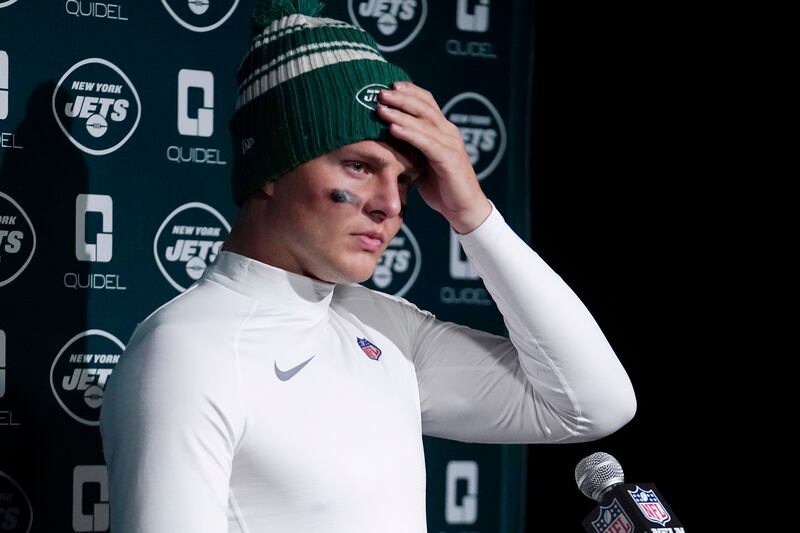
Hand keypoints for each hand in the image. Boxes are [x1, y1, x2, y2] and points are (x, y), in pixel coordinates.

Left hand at [377, 82, 491, 233]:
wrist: (463, 209)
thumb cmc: (441, 187)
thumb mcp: (421, 163)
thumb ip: (409, 149)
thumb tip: (384, 142)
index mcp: (443, 130)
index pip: (427, 103)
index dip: (410, 92)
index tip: (389, 85)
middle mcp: (449, 133)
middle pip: (424, 107)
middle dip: (401, 98)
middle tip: (380, 92)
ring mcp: (451, 145)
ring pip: (424, 122)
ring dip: (400, 113)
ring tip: (381, 107)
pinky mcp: (449, 159)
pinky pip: (426, 143)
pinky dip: (409, 134)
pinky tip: (393, 128)